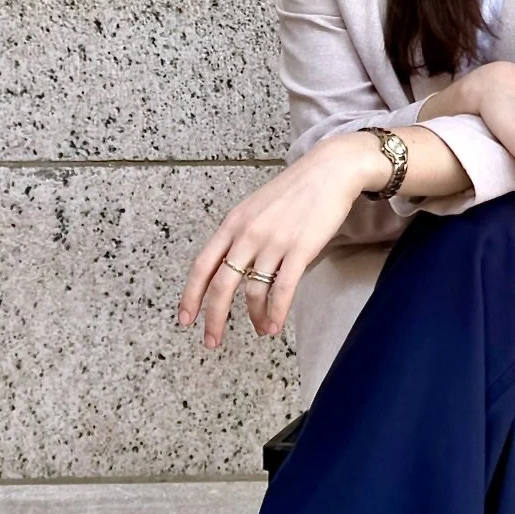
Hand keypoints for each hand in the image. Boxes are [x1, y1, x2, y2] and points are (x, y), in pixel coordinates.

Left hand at [176, 132, 382, 347]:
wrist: (329, 171)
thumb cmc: (295, 191)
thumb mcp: (255, 208)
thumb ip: (240, 235)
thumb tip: (230, 266)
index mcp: (233, 224)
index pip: (202, 265)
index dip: (191, 295)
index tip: (185, 319)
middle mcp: (247, 234)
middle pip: (221, 285)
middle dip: (213, 318)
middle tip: (211, 341)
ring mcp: (272, 243)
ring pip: (253, 291)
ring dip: (254, 317)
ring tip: (261, 329)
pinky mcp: (299, 250)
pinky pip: (282, 290)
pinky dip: (277, 313)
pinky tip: (275, 326)